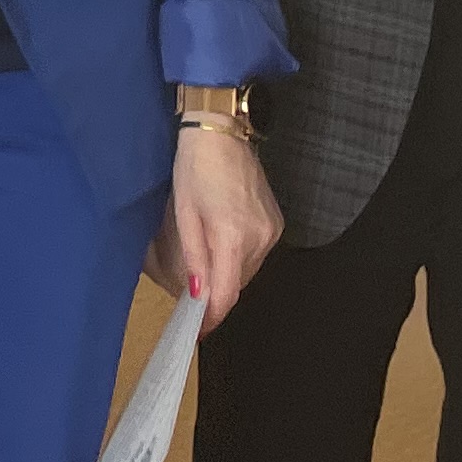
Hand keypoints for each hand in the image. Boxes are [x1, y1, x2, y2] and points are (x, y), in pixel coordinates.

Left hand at [148, 123, 282, 330]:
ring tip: (206, 264)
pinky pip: (257, 253)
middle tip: (194, 294)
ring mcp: (272, 230)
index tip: (198, 329)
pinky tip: (224, 243)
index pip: (227, 293)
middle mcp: (260, 238)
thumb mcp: (184, 214)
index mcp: (233, 237)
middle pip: (238, 284)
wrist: (220, 132)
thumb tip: (198, 296)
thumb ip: (194, 258)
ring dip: (228, 275)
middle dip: (216, 293)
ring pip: (248, 270)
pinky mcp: (276, 223)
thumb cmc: (194, 169)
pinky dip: (239, 257)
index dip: (212, 316)